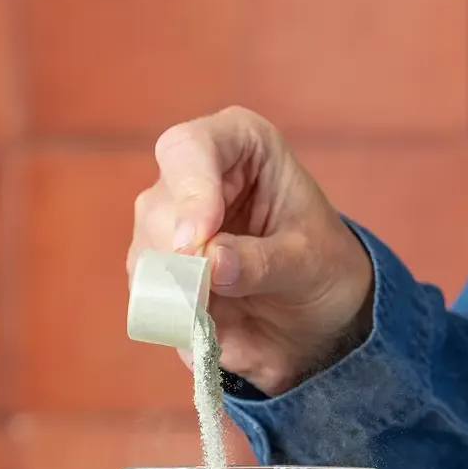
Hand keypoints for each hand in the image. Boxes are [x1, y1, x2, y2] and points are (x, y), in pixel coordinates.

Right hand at [128, 107, 371, 393]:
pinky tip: (210, 324)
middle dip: (182, 258)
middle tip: (213, 294)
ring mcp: (167, 223)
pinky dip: (174, 315)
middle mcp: (191, 176)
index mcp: (238, 144)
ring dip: (178, 292)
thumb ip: (262, 262)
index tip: (198, 240)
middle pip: (159, 209)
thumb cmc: (320, 264)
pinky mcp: (158, 269)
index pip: (189, 148)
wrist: (315, 311)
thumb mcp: (308, 262)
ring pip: (146, 254)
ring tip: (223, 315)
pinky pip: (149, 293)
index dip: (190, 192)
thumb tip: (211, 264)